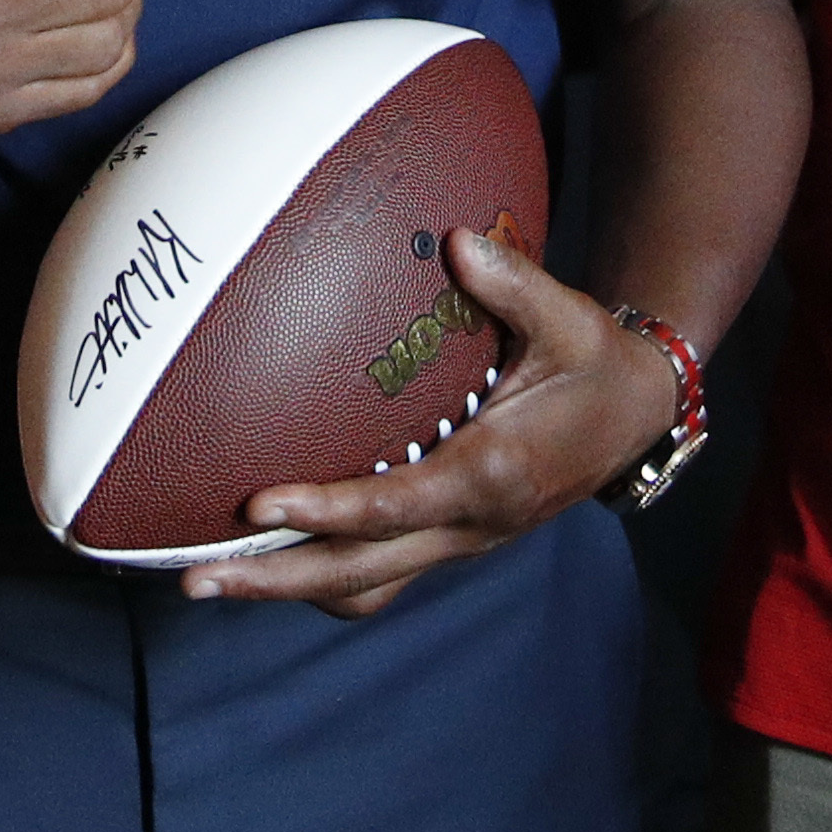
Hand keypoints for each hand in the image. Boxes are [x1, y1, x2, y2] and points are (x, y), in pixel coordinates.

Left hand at [192, 218, 679, 619]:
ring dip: (289, 588)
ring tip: (211, 577)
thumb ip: (514, 284)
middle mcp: (470, 524)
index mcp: (492, 474)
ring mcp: (459, 540)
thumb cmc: (595, 362)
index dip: (325, 511)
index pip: (394, 506)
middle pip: (358, 574)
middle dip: (276, 582)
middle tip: (194, 579)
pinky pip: (377, 571)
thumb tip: (457, 243)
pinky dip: (324, 569)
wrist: (638, 416)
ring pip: (362, 586)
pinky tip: (273, 549)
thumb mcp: (569, 319)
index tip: (257, 506)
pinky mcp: (450, 538)